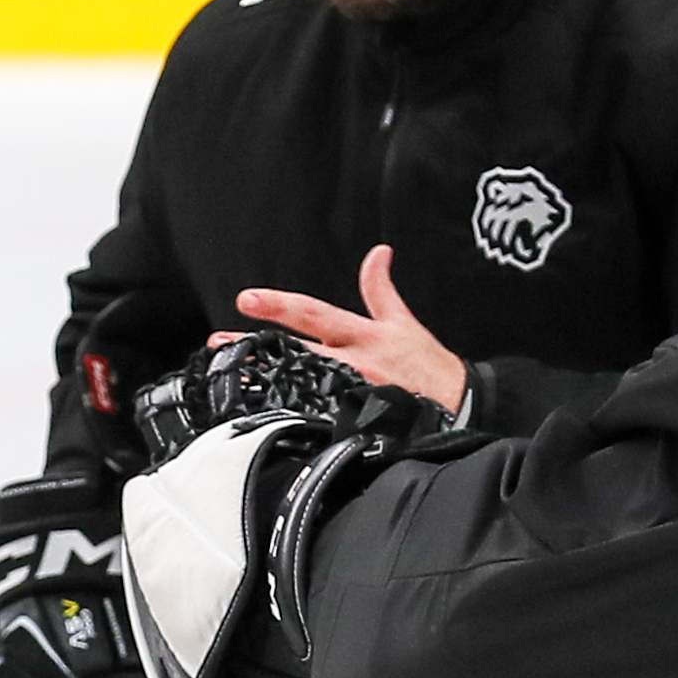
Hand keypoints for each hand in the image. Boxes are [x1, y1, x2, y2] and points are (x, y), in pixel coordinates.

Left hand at [232, 247, 467, 416]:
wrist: (458, 407)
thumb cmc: (428, 367)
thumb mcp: (404, 322)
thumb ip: (381, 289)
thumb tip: (378, 254)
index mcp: (362, 336)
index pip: (314, 314)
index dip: (279, 306)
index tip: (247, 300)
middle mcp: (352, 364)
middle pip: (295, 352)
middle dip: (255, 348)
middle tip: (219, 343)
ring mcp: (351, 395)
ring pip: (299, 387)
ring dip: (263, 384)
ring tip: (229, 380)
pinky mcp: (352, 423)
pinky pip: (315, 419)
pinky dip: (289, 416)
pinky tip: (265, 415)